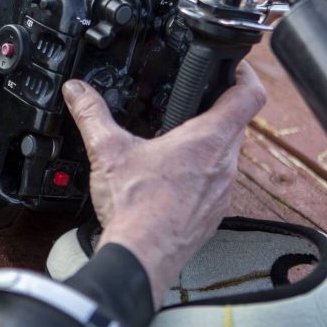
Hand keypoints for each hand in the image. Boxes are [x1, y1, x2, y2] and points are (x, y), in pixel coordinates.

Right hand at [62, 62, 265, 305]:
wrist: (141, 258)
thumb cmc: (136, 208)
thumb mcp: (108, 151)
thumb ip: (92, 114)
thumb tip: (77, 91)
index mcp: (207, 139)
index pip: (249, 96)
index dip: (247, 75)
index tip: (236, 68)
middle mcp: (224, 164)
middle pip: (237, 124)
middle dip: (219, 109)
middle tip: (195, 101)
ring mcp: (222, 192)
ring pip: (227, 155)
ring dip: (209, 144)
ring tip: (179, 140)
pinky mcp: (213, 213)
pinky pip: (216, 183)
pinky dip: (201, 174)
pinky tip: (172, 179)